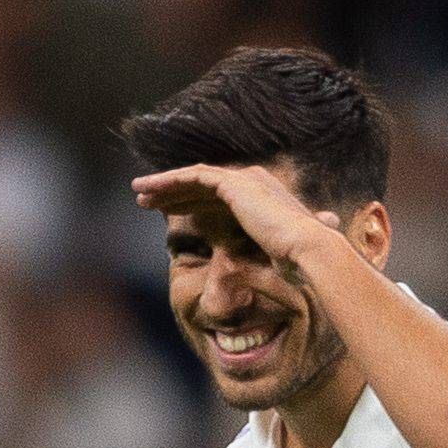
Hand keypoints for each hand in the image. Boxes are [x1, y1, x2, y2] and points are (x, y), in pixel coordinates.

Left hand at [132, 163, 344, 271]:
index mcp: (262, 196)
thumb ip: (265, 254)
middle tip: (146, 200)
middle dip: (173, 191)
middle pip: (203, 184)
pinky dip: (170, 181)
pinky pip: (194, 177)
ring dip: (164, 185)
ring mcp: (243, 180)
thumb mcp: (276, 257)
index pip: (218, 194)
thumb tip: (267, 270)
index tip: (168, 211)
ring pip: (194, 177)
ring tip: (139, 193)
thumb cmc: (298, 263)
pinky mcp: (234, 183)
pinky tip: (149, 190)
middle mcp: (253, 182)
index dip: (191, 201)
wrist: (308, 251)